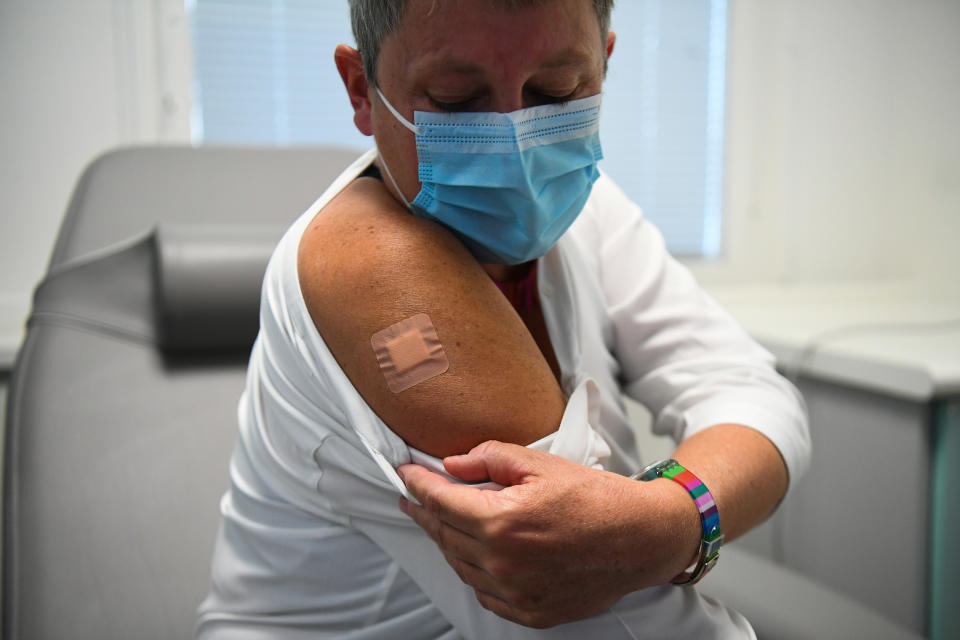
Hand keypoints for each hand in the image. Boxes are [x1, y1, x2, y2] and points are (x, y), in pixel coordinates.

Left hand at [398, 441, 700, 627]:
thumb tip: (450, 465)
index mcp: (500, 521)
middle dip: (425, 511)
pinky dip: (472, 571)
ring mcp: (515, 593)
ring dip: (445, 541)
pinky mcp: (530, 612)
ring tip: (438, 522)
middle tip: (412, 496)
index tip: (404, 472)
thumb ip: (489, 459)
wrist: (641, 538)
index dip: (418, 484)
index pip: (440, 501)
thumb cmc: (594, 496)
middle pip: (445, 534)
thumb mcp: (541, 463)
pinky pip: (484, 593)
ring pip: (460, 566)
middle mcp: (502, 562)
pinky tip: (471, 554)